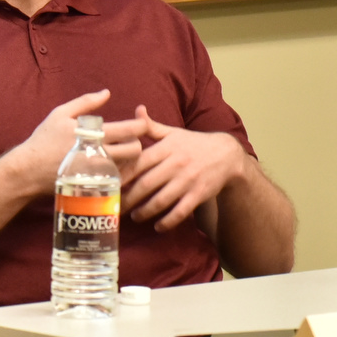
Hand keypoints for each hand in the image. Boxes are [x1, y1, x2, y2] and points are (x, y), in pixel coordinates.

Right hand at [5, 91, 145, 196]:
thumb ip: (85, 102)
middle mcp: (99, 156)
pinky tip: (112, 165)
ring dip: (130, 158)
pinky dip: (119, 172)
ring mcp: (98, 173)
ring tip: (121, 152)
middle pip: (135, 151)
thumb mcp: (60, 114)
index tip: (143, 122)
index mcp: (94, 135)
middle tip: (131, 139)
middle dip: (138, 143)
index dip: (142, 125)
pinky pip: (117, 180)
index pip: (129, 131)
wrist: (29, 170)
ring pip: (128, 166)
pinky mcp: (94, 186)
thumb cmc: (44, 140)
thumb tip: (106, 93)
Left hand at [122, 104, 248, 231]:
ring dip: (145, 212)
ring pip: (161, 201)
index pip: (138, 162)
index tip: (108, 185)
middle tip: (116, 206)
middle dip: (128, 198)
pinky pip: (180, 212)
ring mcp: (187, 180)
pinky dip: (167, 222)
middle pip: (146, 184)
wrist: (227, 155)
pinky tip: (158, 227)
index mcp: (166, 148)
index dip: (122, 175)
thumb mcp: (173, 133)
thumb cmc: (193, 144)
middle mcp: (175, 164)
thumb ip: (152, 126)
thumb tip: (137, 109)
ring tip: (135, 217)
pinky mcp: (198, 194)